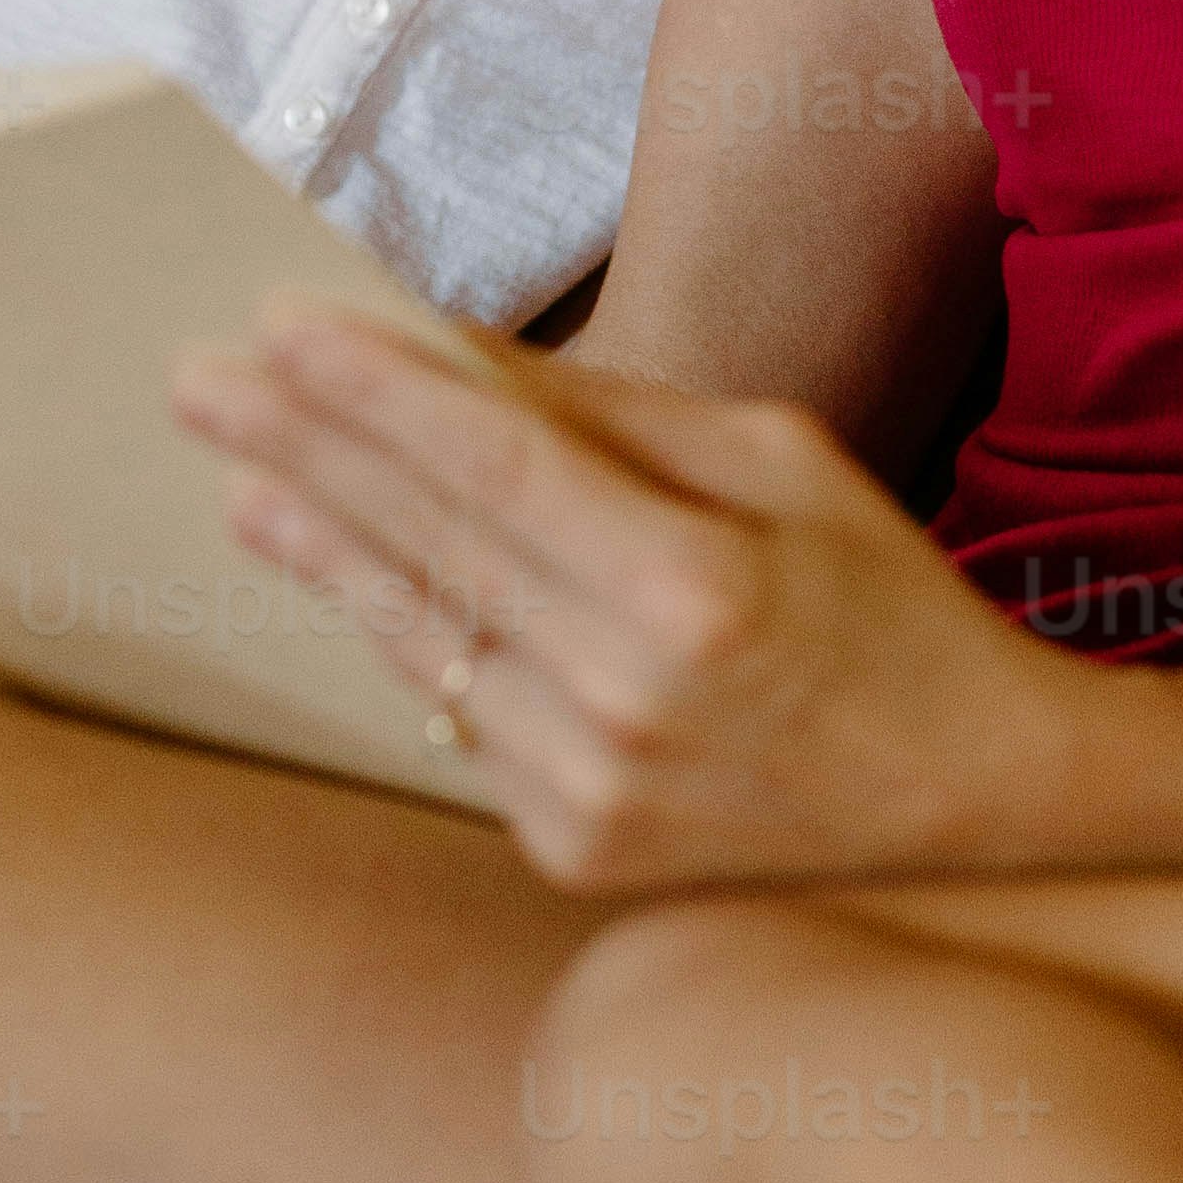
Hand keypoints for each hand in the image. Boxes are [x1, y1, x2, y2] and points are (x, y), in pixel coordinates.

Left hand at [169, 312, 1108, 888]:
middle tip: (201, 379)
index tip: (280, 326)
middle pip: (430, 548)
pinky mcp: (574, 856)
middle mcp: (630, 704)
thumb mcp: (783, 464)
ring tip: (240, 480)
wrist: (981, 808)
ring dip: (322, 552)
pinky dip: (412, 640)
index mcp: (699, 590)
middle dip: (305, 451)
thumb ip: (615, 419)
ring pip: (424, 643)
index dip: (374, 394)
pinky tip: (349, 573)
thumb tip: (458, 361)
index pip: (493, 469)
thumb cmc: (888, 605)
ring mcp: (593, 796)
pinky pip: (467, 720)